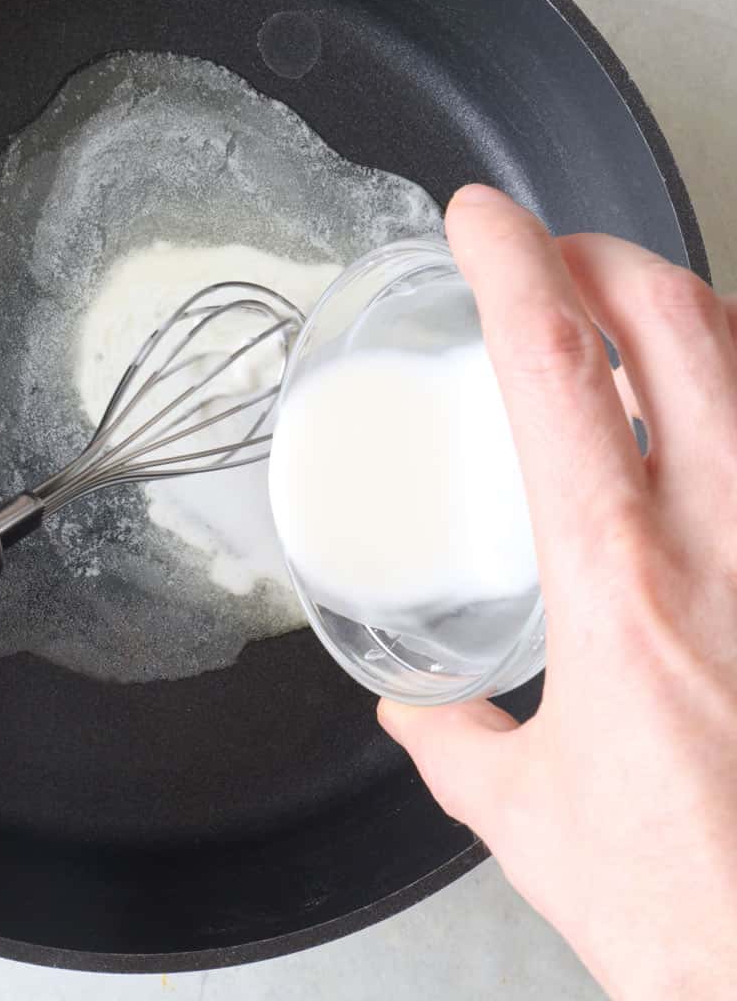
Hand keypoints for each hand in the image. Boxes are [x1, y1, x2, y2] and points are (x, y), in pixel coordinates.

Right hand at [378, 185, 736, 999]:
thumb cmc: (694, 904)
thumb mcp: (535, 819)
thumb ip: (460, 747)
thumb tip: (417, 711)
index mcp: (617, 578)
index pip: (552, 364)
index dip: (508, 262)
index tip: (477, 219)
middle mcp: (726, 536)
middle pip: (673, 316)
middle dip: (603, 255)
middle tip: (553, 261)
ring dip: (683, 308)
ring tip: (629, 319)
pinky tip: (715, 405)